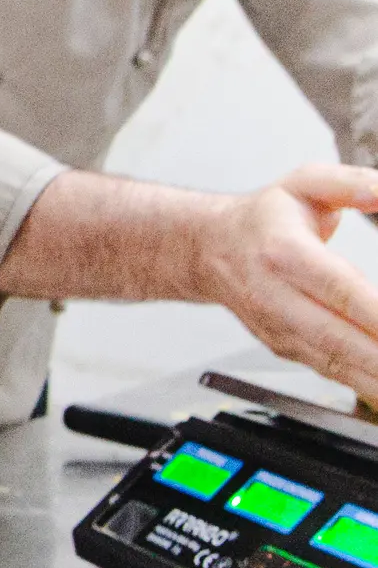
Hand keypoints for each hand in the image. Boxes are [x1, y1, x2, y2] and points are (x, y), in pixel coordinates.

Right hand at [192, 166, 377, 402]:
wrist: (207, 249)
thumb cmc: (262, 219)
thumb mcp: (304, 183)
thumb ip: (349, 183)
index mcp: (284, 252)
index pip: (338, 288)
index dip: (375, 313)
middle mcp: (276, 295)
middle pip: (336, 336)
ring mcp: (278, 326)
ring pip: (332, 361)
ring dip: (374, 378)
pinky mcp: (284, 346)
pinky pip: (327, 370)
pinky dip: (362, 384)